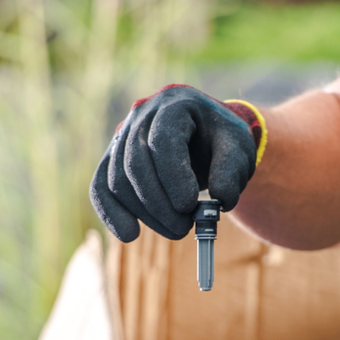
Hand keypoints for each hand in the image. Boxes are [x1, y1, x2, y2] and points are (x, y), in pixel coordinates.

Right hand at [90, 85, 259, 242]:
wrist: (205, 138)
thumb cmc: (221, 142)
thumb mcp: (238, 150)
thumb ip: (232, 172)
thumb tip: (222, 200)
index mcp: (175, 105)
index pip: (162, 141)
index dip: (173, 177)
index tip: (189, 206)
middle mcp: (142, 116)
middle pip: (135, 163)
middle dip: (159, 203)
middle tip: (185, 228)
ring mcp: (122, 137)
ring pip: (118, 180)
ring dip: (145, 214)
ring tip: (177, 230)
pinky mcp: (112, 160)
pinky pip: (101, 187)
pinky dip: (112, 213)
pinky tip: (129, 234)